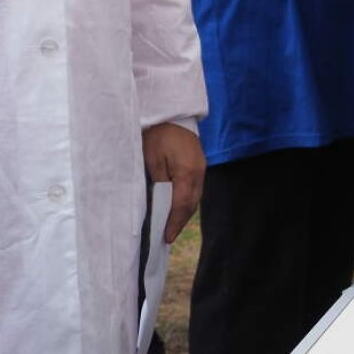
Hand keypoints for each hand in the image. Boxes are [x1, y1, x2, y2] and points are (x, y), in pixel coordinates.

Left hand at [142, 122, 205, 243]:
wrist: (171, 115)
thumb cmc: (157, 136)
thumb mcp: (152, 160)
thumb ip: (158, 183)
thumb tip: (159, 205)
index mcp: (187, 172)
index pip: (181, 205)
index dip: (174, 223)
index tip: (166, 237)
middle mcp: (198, 173)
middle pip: (191, 204)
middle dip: (179, 221)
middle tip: (167, 236)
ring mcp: (201, 169)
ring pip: (195, 198)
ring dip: (184, 212)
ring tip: (171, 225)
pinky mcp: (199, 165)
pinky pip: (194, 189)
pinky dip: (186, 201)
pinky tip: (177, 206)